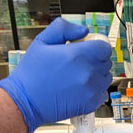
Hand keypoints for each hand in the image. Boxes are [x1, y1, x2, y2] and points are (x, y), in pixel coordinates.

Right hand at [0, 17, 112, 132]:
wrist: (26, 100)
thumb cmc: (32, 72)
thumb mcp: (42, 41)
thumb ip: (64, 29)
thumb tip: (84, 30)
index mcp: (79, 54)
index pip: (104, 47)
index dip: (97, 47)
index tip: (88, 50)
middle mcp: (89, 72)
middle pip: (106, 62)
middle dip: (95, 60)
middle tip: (78, 64)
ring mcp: (92, 89)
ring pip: (106, 77)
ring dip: (97, 75)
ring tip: (77, 77)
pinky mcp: (92, 103)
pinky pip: (102, 92)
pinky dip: (94, 90)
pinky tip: (79, 89)